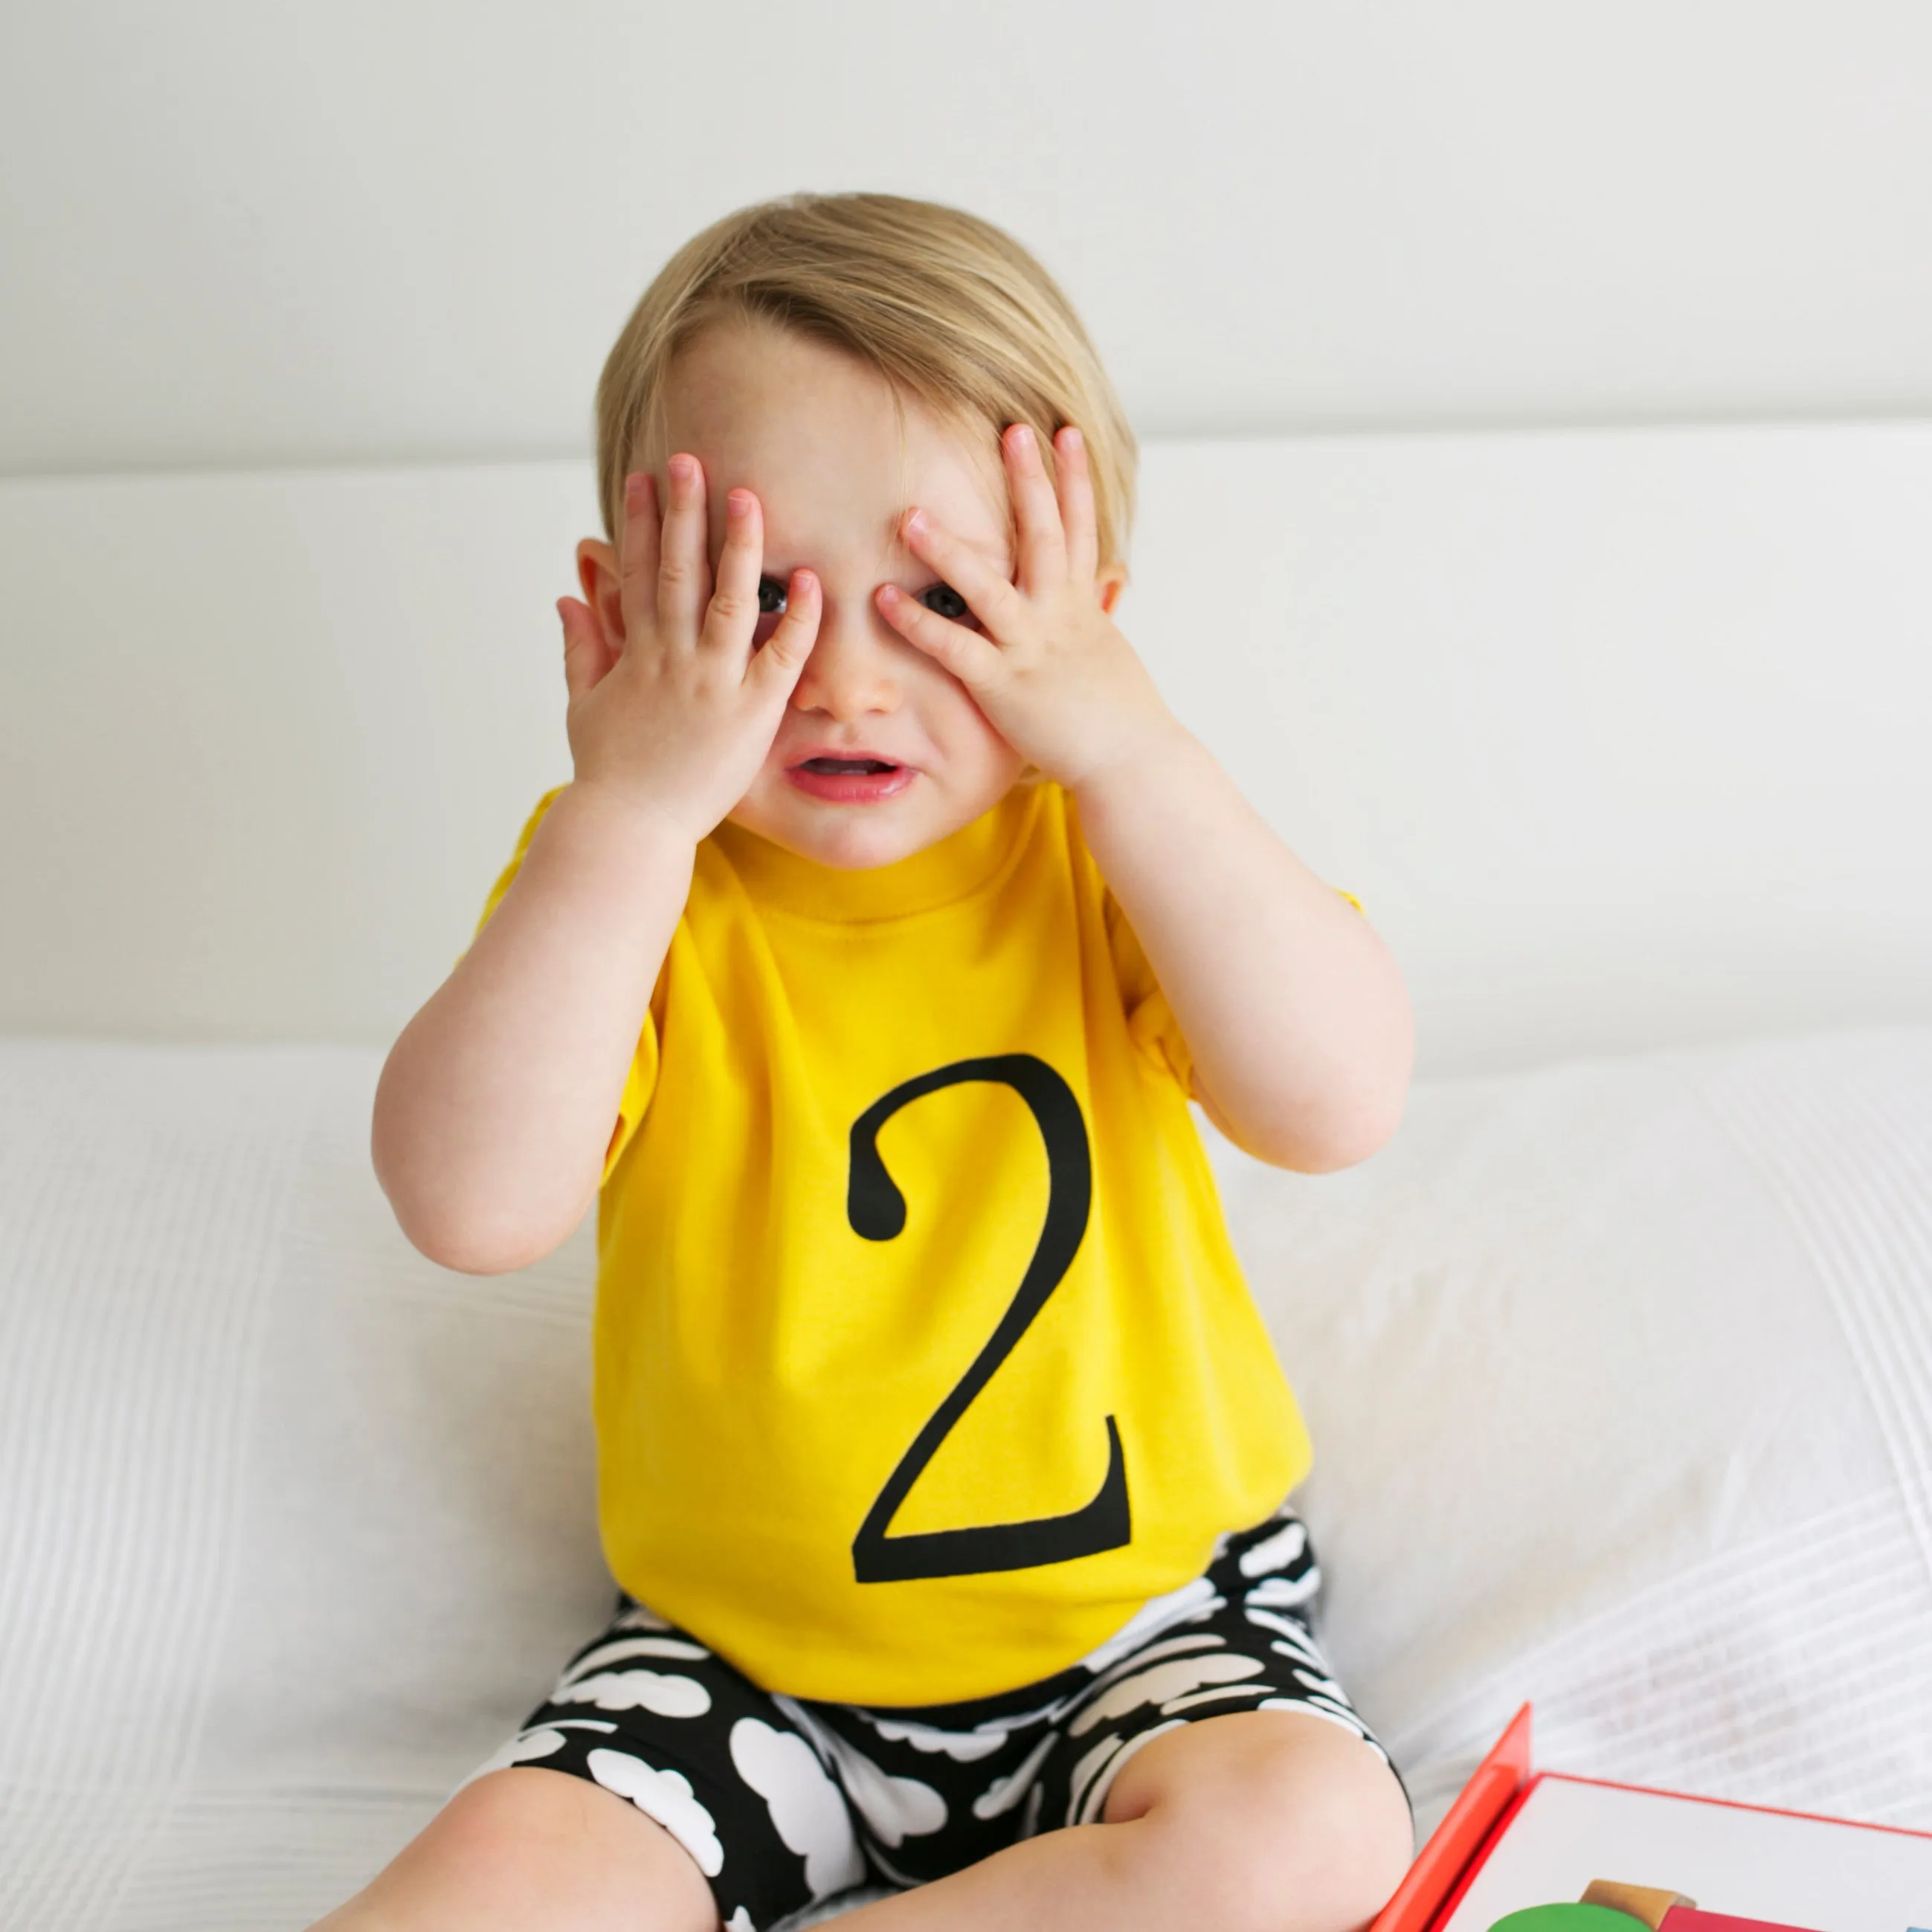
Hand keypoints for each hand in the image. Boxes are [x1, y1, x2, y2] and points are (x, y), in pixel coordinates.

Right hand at [558, 454, 820, 843]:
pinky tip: (812, 578)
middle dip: (684, 511)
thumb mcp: (584, 704)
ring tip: (747, 495)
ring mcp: (713, 683)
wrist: (629, 827)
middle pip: (679, 569)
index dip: (639, 522)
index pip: (636, 571)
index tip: (645, 477)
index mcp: (636, 652)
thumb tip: (568, 598)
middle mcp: (673, 658)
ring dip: (740, 545)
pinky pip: (782, 656)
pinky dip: (800, 618)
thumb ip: (581, 647)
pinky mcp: (751, 713)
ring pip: (730, 599)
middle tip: (691, 460)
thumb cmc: (609, 773)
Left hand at [875, 423, 1177, 789]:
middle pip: (1045, 536)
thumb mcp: (1110, 652)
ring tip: (911, 515)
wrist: (1131, 762)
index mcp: (1083, 606)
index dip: (1073, 478)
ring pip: (988, 587)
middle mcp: (1059, 616)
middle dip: (1028, 482)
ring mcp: (1031, 647)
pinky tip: (884, 599)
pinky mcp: (1003, 684)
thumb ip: (1099, 610)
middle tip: (1011, 430)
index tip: (1063, 432)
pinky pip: (954, 647)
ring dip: (948, 550)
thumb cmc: (1120, 716)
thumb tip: (1110, 580)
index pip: (1082, 528)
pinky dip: (918, 623)